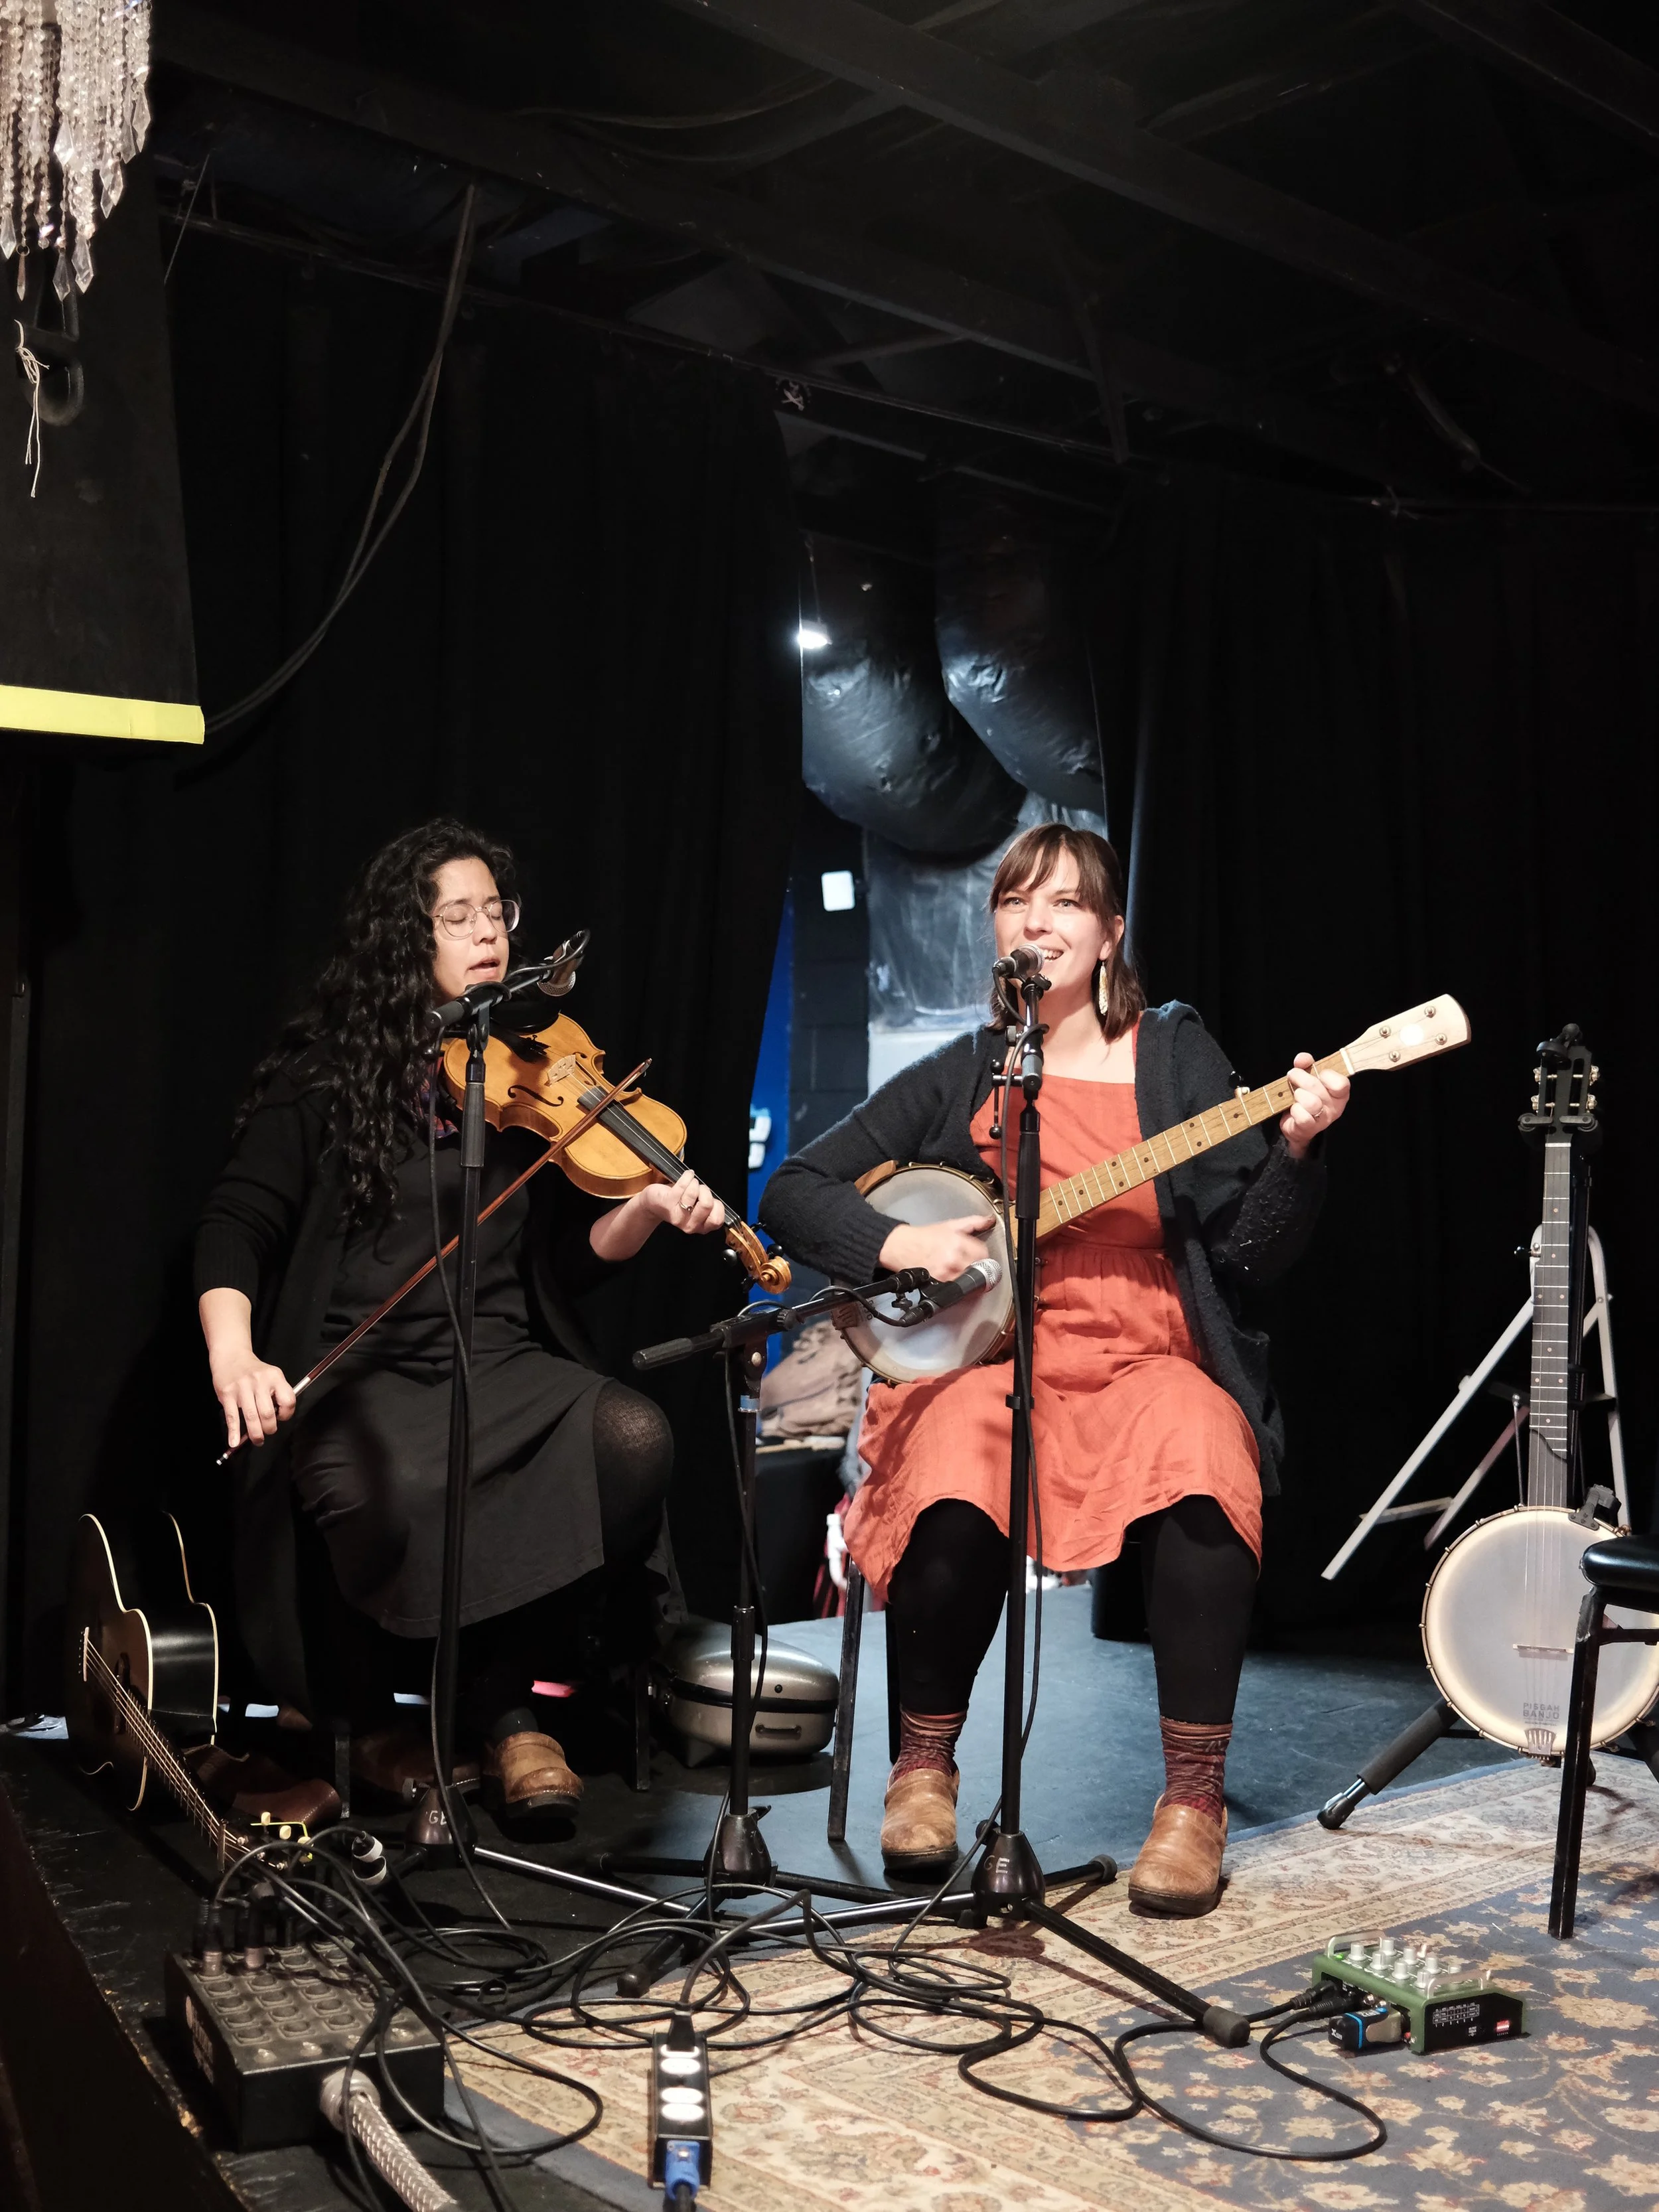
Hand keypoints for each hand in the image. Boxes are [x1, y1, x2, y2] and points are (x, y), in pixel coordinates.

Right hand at [210, 1342, 296, 1451]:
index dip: (287, 1414)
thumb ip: (277, 1393)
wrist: (231, 1357)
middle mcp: (259, 1381)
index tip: (281, 1418)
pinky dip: (234, 1432)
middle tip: (268, 1432)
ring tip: (257, 1440)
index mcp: (275, 1377)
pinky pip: (232, 1417)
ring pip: (251, 1417)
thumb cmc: (254, 1371)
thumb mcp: (271, 1375)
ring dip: (256, 1434)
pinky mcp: (227, 1393)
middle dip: (269, 1428)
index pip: (288, 1400)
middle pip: (268, 1413)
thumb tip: (279, 1418)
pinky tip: (235, 1442)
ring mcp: (242, 1387)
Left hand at [635, 1169, 726, 1237]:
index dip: (717, 1205)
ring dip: (694, 1183)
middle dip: (705, 1191)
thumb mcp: (698, 1209)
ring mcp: (678, 1215)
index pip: (717, 1220)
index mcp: (700, 1227)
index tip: (711, 1199)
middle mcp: (689, 1225)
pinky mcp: (667, 1203)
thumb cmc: (680, 1202)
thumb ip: (710, 1208)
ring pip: (694, 1193)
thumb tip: (716, 1199)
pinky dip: (687, 1176)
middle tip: (700, 1189)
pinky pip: (682, 1186)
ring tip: (691, 1183)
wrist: (655, 1203)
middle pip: (707, 1204)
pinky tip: (688, 1175)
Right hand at [877, 1212, 997, 1283]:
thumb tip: (989, 1220)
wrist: (901, 1247)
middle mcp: (953, 1258)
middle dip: (977, 1265)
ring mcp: (946, 1272)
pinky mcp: (939, 1282)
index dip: (983, 1254)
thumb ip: (973, 1222)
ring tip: (961, 1269)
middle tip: (972, 1263)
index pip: (984, 1254)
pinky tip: (952, 1275)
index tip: (980, 1255)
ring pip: (969, 1279)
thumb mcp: (950, 1225)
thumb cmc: (923, 1237)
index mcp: (958, 1242)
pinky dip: (958, 1282)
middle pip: (978, 1268)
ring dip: (968, 1275)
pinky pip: (957, 1286)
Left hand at [1280, 1053, 1349, 1157]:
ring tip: (1295, 1095)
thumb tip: (1302, 1058)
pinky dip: (1295, 1110)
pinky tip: (1294, 1109)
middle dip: (1300, 1078)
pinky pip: (1303, 1116)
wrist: (1296, 1123)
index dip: (1326, 1075)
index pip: (1341, 1083)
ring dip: (1298, 1095)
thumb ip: (1305, 1064)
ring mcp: (1323, 1119)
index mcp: (1339, 1093)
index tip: (1317, 1073)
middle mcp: (1335, 1107)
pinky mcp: (1310, 1128)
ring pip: (1311, 1103)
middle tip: (1292, 1076)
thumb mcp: (1306, 1077)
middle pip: (1317, 1087)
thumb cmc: (1305, 1096)